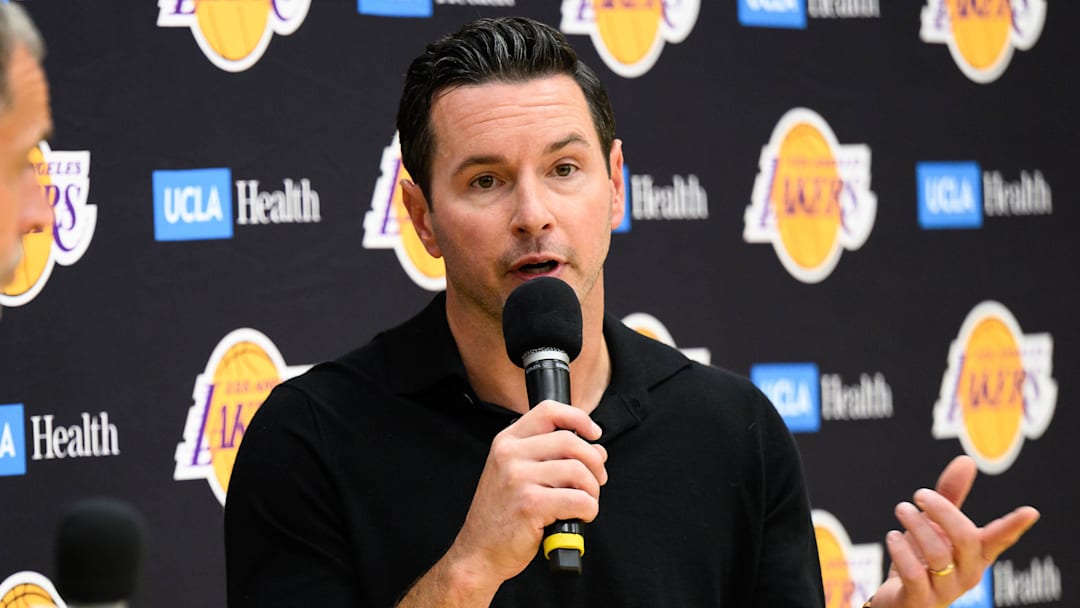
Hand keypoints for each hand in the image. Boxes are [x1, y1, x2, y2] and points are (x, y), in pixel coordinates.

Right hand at [426, 400, 606, 600]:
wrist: (479, 550)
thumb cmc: (502, 515)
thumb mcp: (518, 475)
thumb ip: (553, 457)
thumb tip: (596, 450)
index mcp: (507, 442)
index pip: (548, 411)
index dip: (578, 418)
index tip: (593, 433)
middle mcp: (510, 455)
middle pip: (571, 441)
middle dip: (594, 463)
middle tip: (596, 481)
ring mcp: (518, 478)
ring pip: (578, 471)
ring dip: (592, 490)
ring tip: (584, 502)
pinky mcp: (530, 504)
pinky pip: (578, 499)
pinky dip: (588, 510)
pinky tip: (580, 516)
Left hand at [869, 455, 1039, 607]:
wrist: (898, 598)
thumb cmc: (922, 559)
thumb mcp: (935, 526)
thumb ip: (950, 496)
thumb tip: (966, 461)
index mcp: (975, 554)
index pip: (999, 540)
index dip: (1013, 526)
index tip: (1030, 511)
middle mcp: (966, 573)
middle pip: (965, 538)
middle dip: (942, 510)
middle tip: (920, 494)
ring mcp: (945, 590)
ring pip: (938, 554)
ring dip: (916, 525)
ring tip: (902, 510)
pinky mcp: (920, 600)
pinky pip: (914, 575)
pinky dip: (901, 550)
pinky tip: (894, 536)